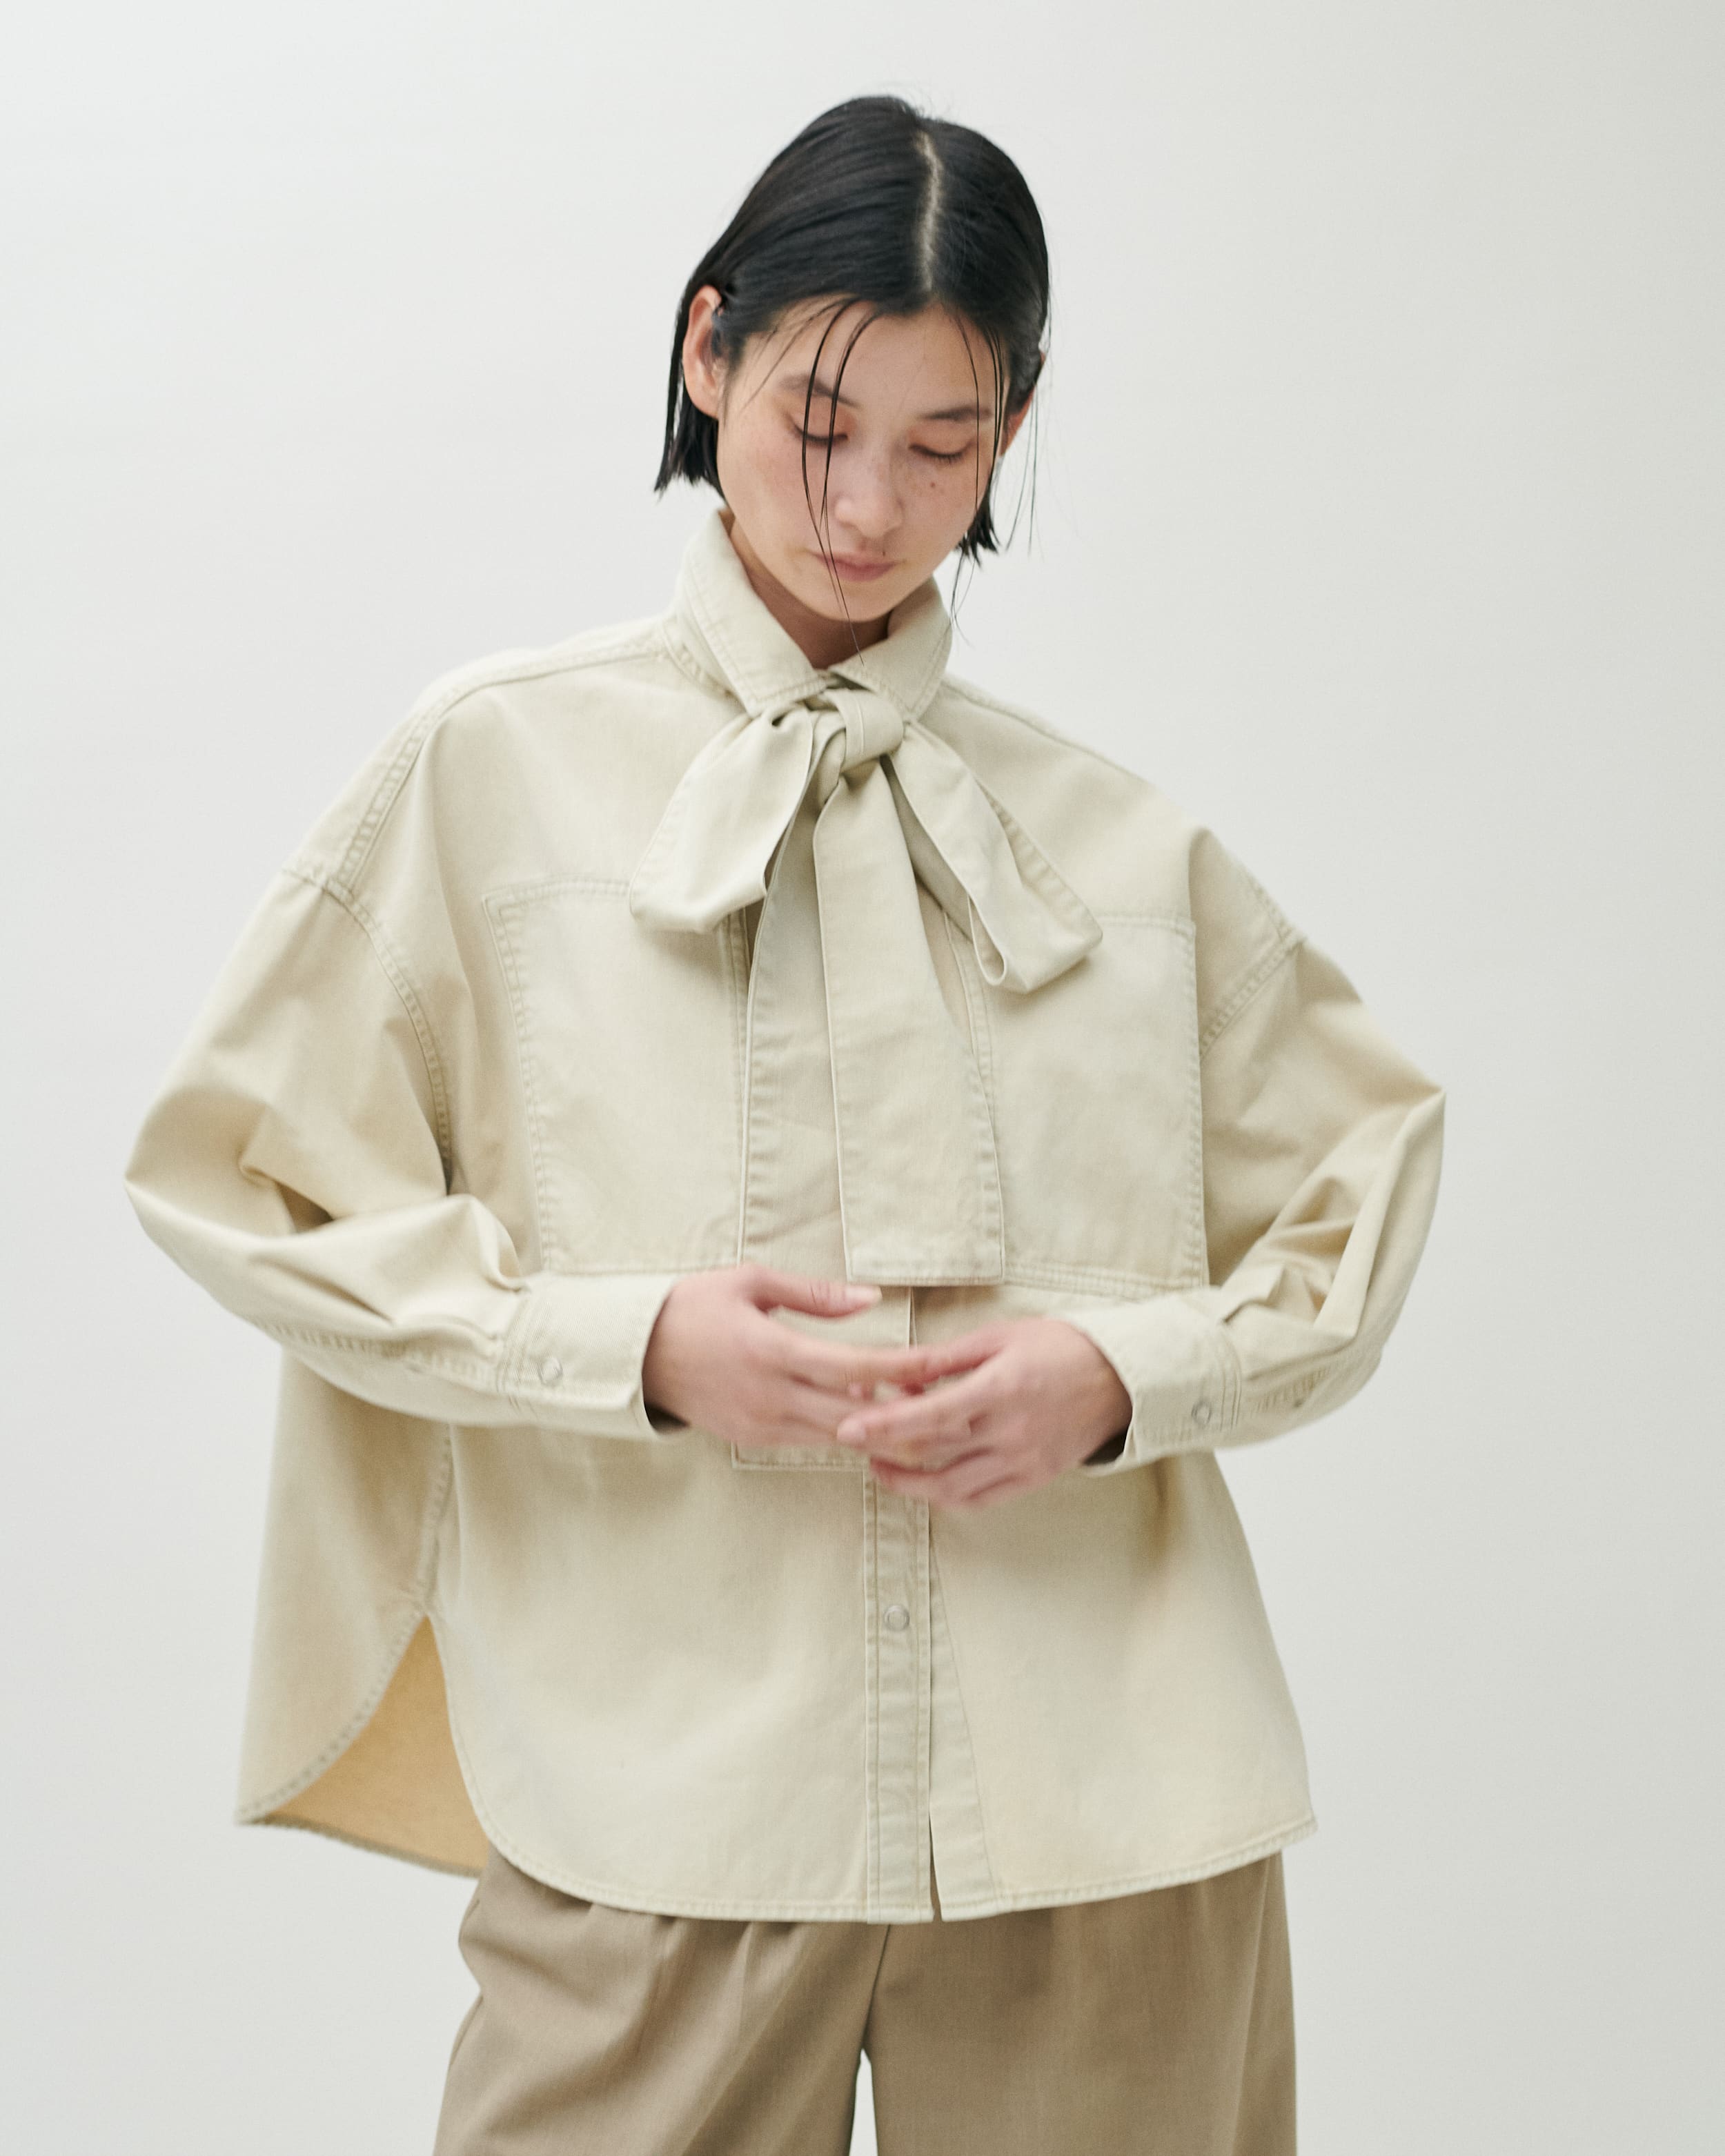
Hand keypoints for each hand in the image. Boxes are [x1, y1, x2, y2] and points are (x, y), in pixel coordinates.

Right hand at [642, 1265, 939, 1453]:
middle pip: (855, 1416)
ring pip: (837, 1436)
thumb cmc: (693, 1306)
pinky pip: (811, 1440)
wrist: (634, 1353)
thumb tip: (871, 1298)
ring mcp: (761, 1424)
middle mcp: (770, 1396)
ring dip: (878, 1426)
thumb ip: (815, 1294)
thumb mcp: (750, 1282)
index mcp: (771, 1351)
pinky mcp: (753, 1439)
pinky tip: (868, 1413)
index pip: (854, 1366)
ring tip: (921, 1411)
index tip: (940, 1366)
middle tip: (949, 1403)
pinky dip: (844, 1430)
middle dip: (903, 1413)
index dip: (902, 1369)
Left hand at [833, 1319, 1131, 1509]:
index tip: (847, 1430)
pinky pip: (979, 1499)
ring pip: (951, 1488)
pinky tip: (924, 1481)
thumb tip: (899, 1375)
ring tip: (880, 1465)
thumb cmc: (1060, 1347)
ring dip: (909, 1483)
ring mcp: (1023, 1462)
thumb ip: (946, 1359)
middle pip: (933, 1454)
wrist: (1121, 1379)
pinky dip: (945, 1495)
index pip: (930, 1416)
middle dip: (885, 1450)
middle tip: (851, 1441)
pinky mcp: (1033, 1479)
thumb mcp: (1000, 1337)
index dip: (885, 1426)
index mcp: (1001, 1390)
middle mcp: (1011, 1433)